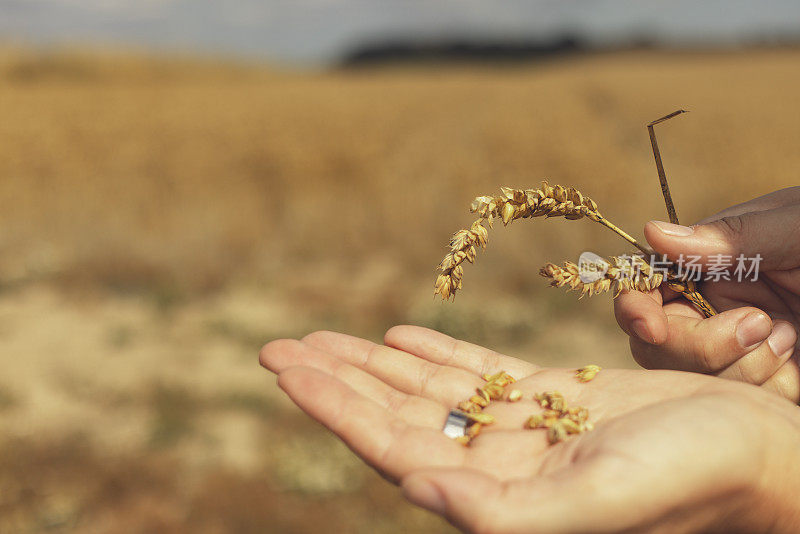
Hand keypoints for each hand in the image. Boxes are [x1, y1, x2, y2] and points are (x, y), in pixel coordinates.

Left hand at [260, 326, 799, 533]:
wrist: (758, 453)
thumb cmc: (695, 480)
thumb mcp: (601, 498)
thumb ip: (507, 511)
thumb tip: (416, 489)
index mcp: (499, 498)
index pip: (395, 448)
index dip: (337, 410)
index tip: (288, 370)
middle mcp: (500, 466)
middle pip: (397, 417)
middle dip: (337, 382)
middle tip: (279, 348)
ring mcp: (523, 430)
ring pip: (428, 392)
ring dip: (372, 365)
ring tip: (319, 340)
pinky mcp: (552, 397)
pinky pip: (478, 372)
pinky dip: (436, 353)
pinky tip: (399, 337)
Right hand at [614, 187, 799, 401]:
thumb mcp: (797, 228)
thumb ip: (729, 238)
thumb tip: (652, 232)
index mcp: (711, 267)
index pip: (648, 289)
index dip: (635, 306)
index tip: (647, 321)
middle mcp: (714, 311)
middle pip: (657, 344)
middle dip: (695, 345)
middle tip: (758, 325)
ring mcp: (740, 352)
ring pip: (694, 379)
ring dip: (740, 365)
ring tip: (790, 335)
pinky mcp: (767, 385)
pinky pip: (740, 403)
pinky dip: (765, 386)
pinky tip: (796, 358)